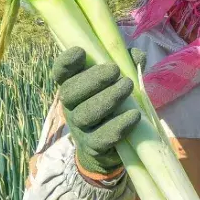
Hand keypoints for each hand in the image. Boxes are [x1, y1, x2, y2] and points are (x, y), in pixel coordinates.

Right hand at [53, 46, 146, 176]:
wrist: (108, 147)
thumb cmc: (113, 105)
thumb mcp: (118, 82)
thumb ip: (126, 65)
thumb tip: (138, 55)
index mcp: (73, 86)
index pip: (61, 73)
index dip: (66, 62)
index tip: (80, 51)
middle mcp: (70, 107)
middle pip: (70, 92)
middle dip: (93, 79)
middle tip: (115, 70)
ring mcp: (79, 128)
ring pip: (84, 114)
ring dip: (107, 99)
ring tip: (128, 86)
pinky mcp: (92, 147)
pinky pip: (101, 138)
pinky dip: (118, 126)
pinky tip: (134, 115)